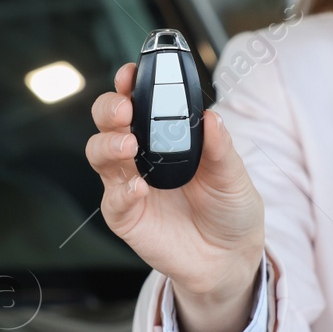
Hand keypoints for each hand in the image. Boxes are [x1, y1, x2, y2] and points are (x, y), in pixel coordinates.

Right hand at [85, 63, 265, 331]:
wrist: (229, 258)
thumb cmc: (228, 208)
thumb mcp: (233, 174)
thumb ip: (220, 146)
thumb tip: (212, 116)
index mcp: (165, 134)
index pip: (139, 100)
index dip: (131, 83)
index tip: (132, 73)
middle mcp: (141, 154)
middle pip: (108, 121)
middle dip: (110, 108)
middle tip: (125, 109)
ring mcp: (128, 183)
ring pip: (99, 153)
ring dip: (108, 144)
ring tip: (129, 145)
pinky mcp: (125, 215)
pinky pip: (112, 199)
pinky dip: (121, 190)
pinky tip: (138, 188)